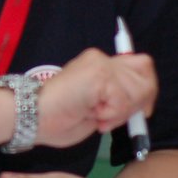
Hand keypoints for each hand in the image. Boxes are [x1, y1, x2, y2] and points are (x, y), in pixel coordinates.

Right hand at [34, 48, 154, 147]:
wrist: (30, 117)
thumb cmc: (57, 119)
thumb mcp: (96, 108)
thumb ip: (116, 100)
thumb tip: (141, 105)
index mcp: (99, 64)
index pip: (141, 66)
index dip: (147, 90)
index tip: (142, 112)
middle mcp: (101, 58)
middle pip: (145, 75)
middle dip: (139, 102)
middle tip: (114, 118)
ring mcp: (100, 65)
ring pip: (138, 89)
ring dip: (122, 112)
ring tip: (99, 118)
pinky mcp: (99, 76)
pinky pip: (122, 100)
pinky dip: (112, 115)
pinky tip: (94, 116)